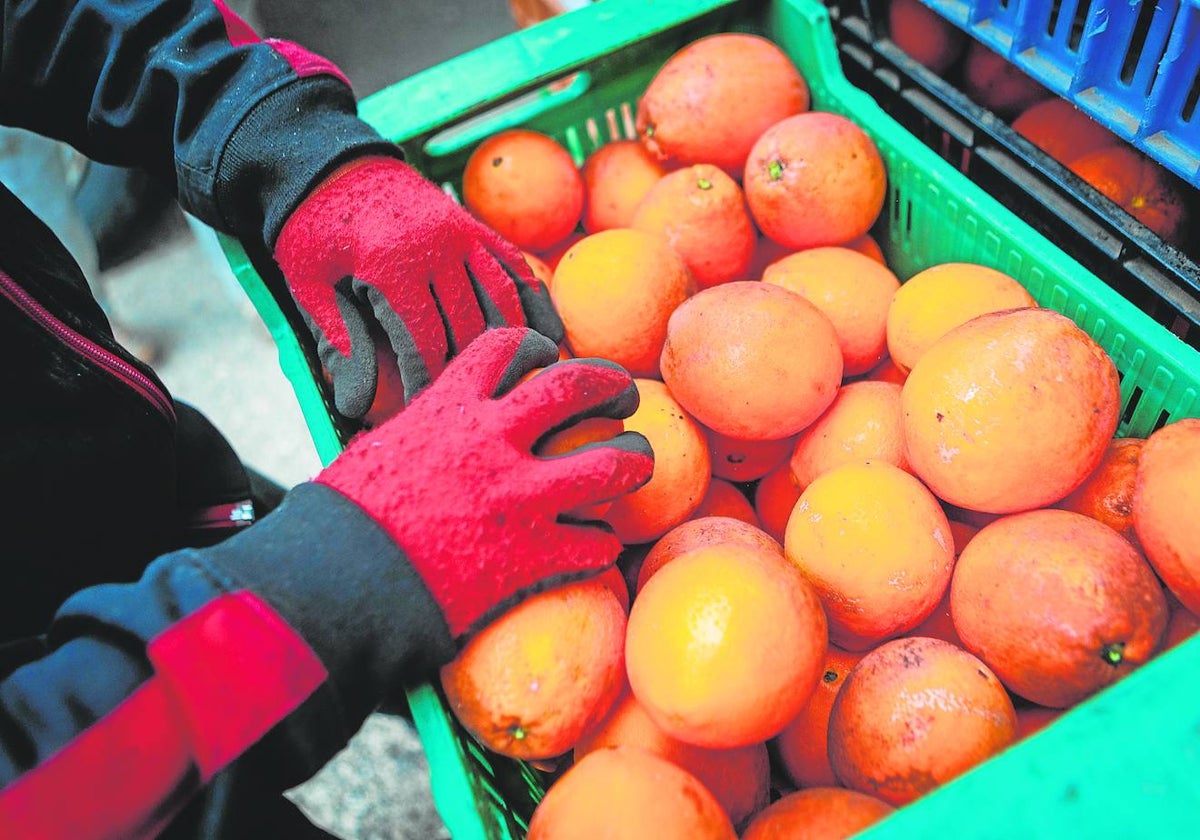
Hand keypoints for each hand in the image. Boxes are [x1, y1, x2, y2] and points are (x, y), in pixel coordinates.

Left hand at [275, 156, 562, 418]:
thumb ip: (335, 336)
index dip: (428, 382)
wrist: (328, 162)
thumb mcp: (305, 281)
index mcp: (392, 264)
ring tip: (526, 377)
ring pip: (501, 297)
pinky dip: (534, 299)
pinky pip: (512, 265)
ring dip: (515, 340)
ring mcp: (460, 233)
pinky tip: (550, 332)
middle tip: (472, 401)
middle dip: (471, 369)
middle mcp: (436, 248)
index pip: (424, 342)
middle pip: (469, 326)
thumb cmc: (311, 226)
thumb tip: (356, 400)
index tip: (428, 411)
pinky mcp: (472, 225)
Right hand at [316, 327, 653, 637]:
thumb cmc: (346, 518)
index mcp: (450, 407)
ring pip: (610, 463)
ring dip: (633, 460)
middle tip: (625, 396)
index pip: (509, 347)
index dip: (539, 348)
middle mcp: (494, 440)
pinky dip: (602, 545)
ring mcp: (520, 496)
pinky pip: (595, 543)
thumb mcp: (379, 450)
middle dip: (611, 384)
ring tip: (638, 463)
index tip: (550, 359)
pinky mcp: (532, 555)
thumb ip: (420, 433)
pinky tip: (599, 548)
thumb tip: (426, 432)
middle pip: (576, 388)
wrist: (339, 581)